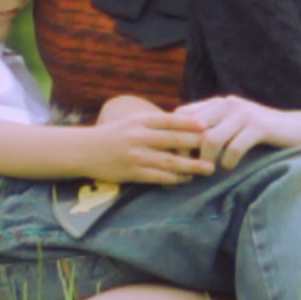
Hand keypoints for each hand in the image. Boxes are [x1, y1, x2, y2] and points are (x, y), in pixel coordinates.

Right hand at [82, 110, 215, 184]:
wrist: (83, 150)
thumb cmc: (112, 135)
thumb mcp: (131, 122)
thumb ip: (154, 123)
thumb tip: (185, 124)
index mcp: (139, 121)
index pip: (169, 120)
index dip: (189, 123)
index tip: (207, 125)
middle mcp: (138, 137)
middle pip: (173, 140)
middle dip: (197, 144)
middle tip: (217, 146)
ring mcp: (135, 156)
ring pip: (169, 162)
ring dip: (191, 166)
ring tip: (208, 168)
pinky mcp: (132, 173)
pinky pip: (158, 177)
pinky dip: (174, 179)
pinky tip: (186, 179)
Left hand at [175, 95, 300, 169]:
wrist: (300, 129)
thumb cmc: (263, 133)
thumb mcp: (234, 126)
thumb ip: (213, 129)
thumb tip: (182, 149)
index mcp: (218, 103)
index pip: (182, 115)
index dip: (174, 137)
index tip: (174, 158)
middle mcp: (228, 104)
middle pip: (192, 128)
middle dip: (186, 152)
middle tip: (186, 172)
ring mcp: (244, 114)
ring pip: (210, 139)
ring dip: (206, 160)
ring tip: (209, 172)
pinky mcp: (259, 126)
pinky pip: (234, 148)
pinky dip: (228, 162)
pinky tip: (229, 168)